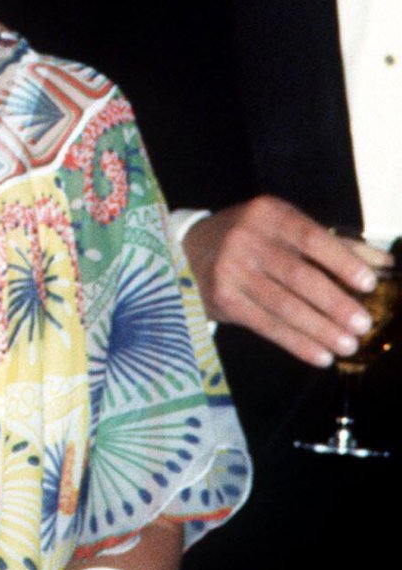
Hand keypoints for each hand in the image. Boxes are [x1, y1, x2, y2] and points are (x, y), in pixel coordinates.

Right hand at [184, 197, 390, 366]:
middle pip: (298, 275)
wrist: (187, 249)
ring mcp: (230, 269)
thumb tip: (383, 263)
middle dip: (334, 303)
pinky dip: (296, 342)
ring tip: (347, 344)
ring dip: (320, 329)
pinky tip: (320, 355)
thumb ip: (335, 245)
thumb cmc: (250, 237)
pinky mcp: (222, 298)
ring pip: (283, 305)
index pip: (311, 237)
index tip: (368, 284)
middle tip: (362, 324)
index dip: (342, 262)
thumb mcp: (285, 228)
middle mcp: (246, 238)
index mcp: (267, 214)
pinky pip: (266, 325)